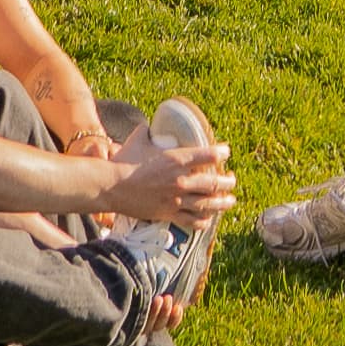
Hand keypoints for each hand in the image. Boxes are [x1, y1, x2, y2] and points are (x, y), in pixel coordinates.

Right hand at [112, 134, 234, 227]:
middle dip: (228, 182)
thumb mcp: (139, 139)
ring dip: (222, 203)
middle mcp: (181, 179)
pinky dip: (202, 221)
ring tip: (230, 201)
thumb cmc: (125, 162)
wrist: (113, 187)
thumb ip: (148, 131)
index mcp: (178, 159)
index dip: (222, 153)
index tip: (226, 152)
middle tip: (232, 181)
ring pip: (207, 203)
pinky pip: (190, 220)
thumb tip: (150, 124)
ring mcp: (176, 199)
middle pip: (214, 182)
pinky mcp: (168, 214)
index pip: (209, 154)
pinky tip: (208, 220)